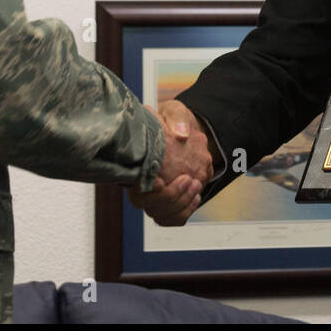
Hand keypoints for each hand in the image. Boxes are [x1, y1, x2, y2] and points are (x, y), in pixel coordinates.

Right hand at [128, 100, 215, 225]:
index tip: (161, 182)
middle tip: (188, 178)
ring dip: (180, 204)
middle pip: (148, 205)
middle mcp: (141, 183)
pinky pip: (172, 219)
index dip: (147, 189)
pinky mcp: (168, 202)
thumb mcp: (175, 111)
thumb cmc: (174, 120)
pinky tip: (196, 195)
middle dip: (171, 196)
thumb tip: (182, 134)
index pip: (134, 185)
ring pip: (161, 215)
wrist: (184, 132)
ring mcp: (154, 195)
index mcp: (137, 162)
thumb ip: (177, 118)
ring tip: (195, 184)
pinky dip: (185, 212)